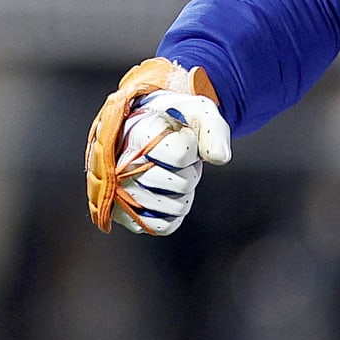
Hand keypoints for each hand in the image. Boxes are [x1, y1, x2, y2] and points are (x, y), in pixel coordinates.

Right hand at [86, 58, 231, 233]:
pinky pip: (160, 226)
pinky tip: (167, 195)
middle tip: (178, 161)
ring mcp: (118, 191)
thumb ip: (214, 130)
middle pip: (180, 184)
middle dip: (189, 172)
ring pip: (172, 207)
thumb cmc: (174, 121)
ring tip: (169, 175)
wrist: (147, 128)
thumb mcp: (198, 113)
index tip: (182, 139)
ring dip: (182, 194)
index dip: (191, 149)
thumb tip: (220, 157)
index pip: (181, 154)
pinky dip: (173, 215)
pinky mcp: (121, 213)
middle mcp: (121, 164)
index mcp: (139, 134)